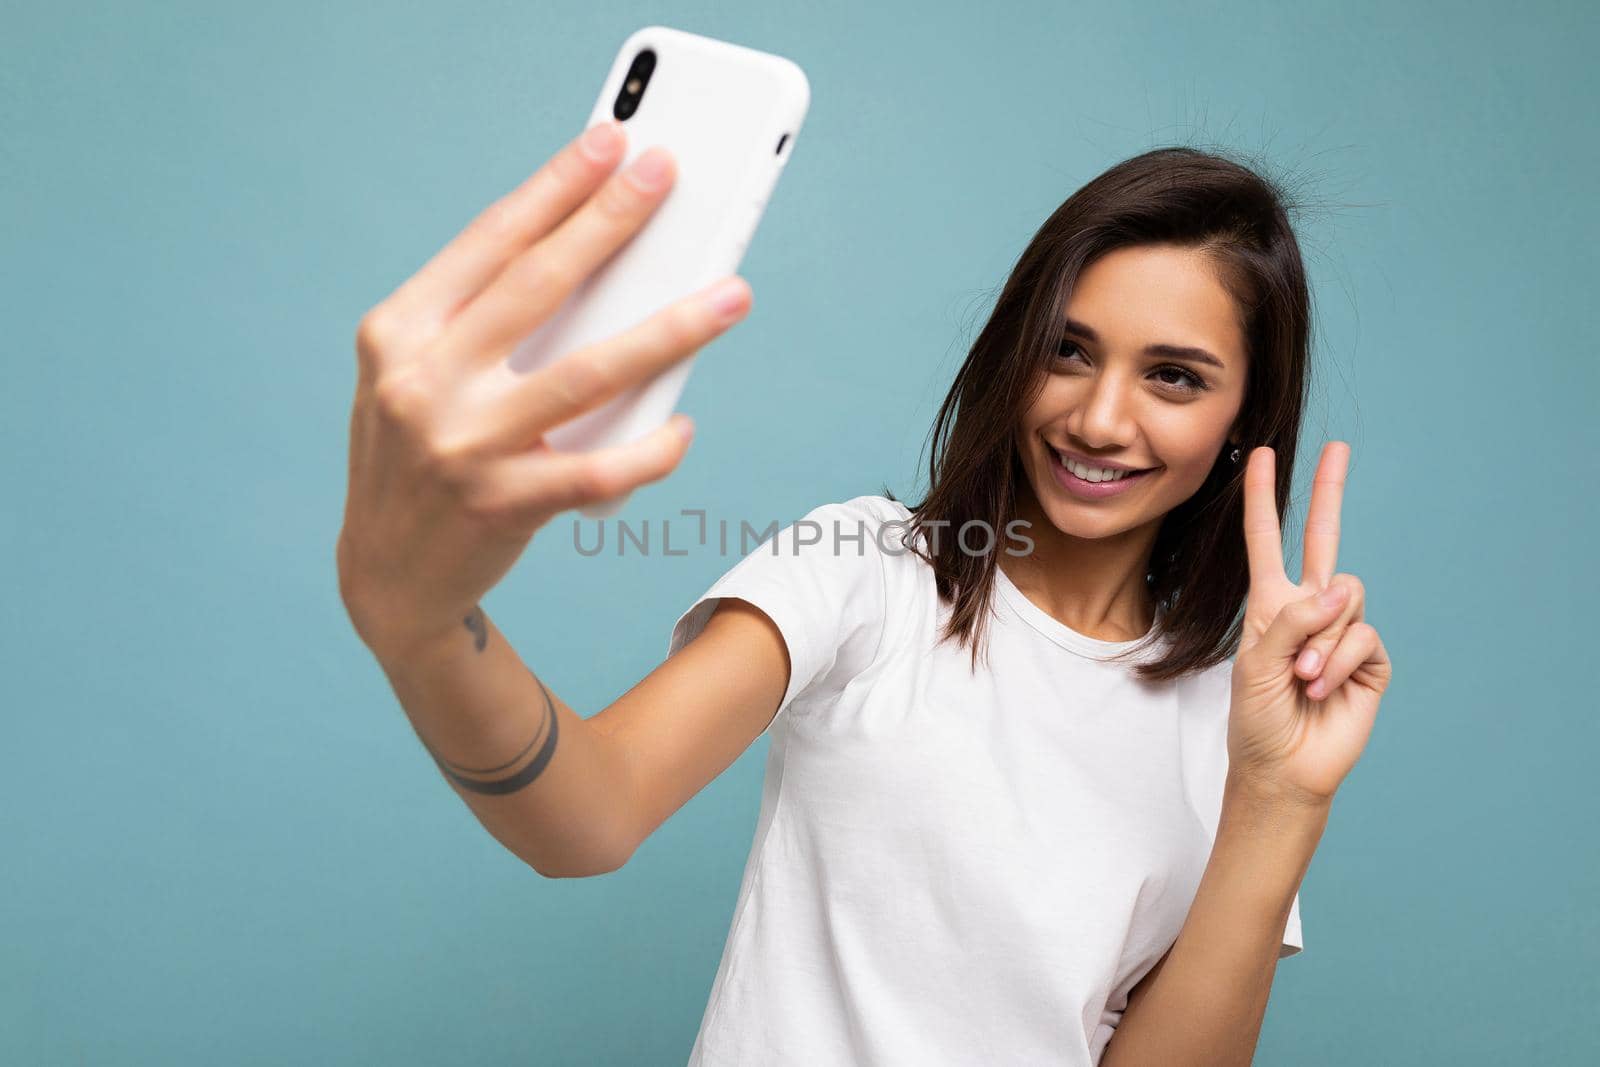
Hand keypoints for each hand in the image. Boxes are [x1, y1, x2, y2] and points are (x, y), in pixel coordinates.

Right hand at [336, 120, 752, 659]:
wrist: (385, 579)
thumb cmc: (421, 457)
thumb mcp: (423, 379)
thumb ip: (485, 326)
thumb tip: (602, 268)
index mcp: (399, 332)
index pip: (490, 240)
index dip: (556, 186)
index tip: (609, 140)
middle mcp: (423, 381)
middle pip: (539, 284)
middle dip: (611, 220)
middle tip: (667, 173)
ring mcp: (462, 445)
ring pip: (589, 372)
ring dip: (671, 330)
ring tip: (730, 296)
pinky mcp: (502, 506)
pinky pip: (600, 469)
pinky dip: (651, 449)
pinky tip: (682, 427)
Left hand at [1227, 442, 1393, 807]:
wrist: (1284, 767)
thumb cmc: (1257, 718)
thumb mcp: (1255, 665)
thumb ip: (1291, 622)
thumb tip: (1341, 590)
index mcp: (1271, 604)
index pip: (1266, 542)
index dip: (1264, 500)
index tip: (1261, 456)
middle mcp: (1309, 609)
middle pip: (1326, 539)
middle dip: (1330, 491)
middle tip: (1338, 446)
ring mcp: (1342, 632)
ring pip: (1345, 599)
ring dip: (1319, 641)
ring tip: (1301, 679)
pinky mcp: (1370, 659)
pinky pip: (1362, 636)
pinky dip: (1337, 662)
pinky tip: (1321, 689)